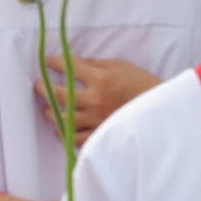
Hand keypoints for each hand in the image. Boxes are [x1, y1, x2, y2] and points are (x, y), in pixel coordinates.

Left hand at [35, 55, 160, 144]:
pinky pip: (75, 138)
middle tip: (38, 86)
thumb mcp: (121, 66)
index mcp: (101, 79)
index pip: (68, 67)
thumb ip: (94, 64)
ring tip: (48, 109)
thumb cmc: (142, 84)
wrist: (162, 112)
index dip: (53, 63)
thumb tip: (71, 62)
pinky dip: (66, 132)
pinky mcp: (101, 136)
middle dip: (43, 88)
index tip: (48, 62)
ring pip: (61, 118)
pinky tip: (63, 127)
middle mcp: (95, 100)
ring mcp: (96, 120)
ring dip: (50, 112)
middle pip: (57, 95)